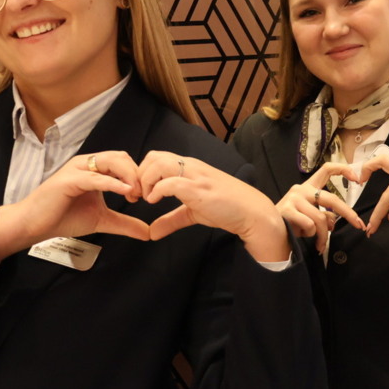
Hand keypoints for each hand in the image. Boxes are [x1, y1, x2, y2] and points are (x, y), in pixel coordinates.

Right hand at [0, 150, 149, 265]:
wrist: (33, 225)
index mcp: (93, 169)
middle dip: (136, 174)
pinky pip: (95, 177)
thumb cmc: (62, 218)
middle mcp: (86, 164)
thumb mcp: (101, 220)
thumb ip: (124, 223)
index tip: (142, 196)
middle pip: (121, 157)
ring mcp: (76, 169)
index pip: (123, 161)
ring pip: (110, 161)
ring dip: (128, 176)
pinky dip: (113, 183)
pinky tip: (125, 192)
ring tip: (134, 194)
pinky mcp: (69, 180)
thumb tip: (147, 233)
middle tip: (141, 195)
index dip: (137, 176)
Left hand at [138, 151, 288, 261]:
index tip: (138, 194)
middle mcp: (191, 166)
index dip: (142, 174)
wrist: (251, 212)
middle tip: (137, 196)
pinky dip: (157, 190)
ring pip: (159, 164)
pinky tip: (154, 202)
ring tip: (147, 199)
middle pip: (154, 156)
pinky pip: (170, 182)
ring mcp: (196, 176)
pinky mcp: (199, 189)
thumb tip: (151, 232)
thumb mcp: (192, 213)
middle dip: (139, 175)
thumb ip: (171, 219)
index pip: (157, 157)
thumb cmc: (226, 209)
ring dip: (146, 181)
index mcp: (189, 167)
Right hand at [276, 162, 365, 252]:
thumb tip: (335, 222)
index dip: (343, 169)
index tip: (357, 177)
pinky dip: (310, 235)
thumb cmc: (289, 223)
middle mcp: (301, 189)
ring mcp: (294, 199)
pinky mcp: (287, 210)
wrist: (265, 229)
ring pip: (321, 218)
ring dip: (323, 235)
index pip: (327, 170)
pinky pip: (309, 225)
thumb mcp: (309, 216)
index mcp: (308, 187)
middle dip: (348, 213)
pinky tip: (303, 237)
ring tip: (320, 244)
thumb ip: (324, 215)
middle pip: (331, 199)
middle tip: (358, 224)